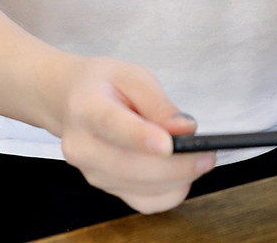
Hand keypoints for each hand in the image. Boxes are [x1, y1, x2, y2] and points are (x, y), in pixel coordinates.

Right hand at [55, 55, 216, 212]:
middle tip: (207, 153)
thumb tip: (185, 129)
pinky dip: (169, 193)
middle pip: (130, 166)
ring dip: (177, 179)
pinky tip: (182, 174)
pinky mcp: (106, 188)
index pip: (111, 125)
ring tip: (200, 159)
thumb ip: (158, 102)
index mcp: (86, 107)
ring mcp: (91, 172)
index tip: (169, 144)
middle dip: (176, 165)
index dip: (140, 137)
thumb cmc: (103, 84)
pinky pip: (143, 202)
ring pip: (140, 189)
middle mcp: (82, 145)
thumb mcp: (131, 75)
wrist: (70, 100)